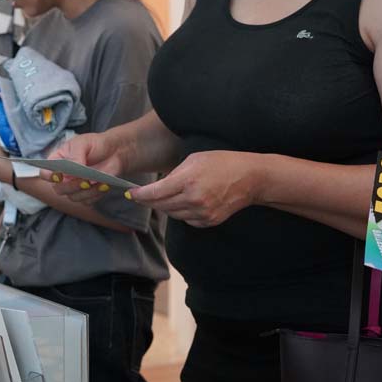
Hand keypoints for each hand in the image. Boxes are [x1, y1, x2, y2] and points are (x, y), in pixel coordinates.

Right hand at [49, 132, 128, 203]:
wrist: (115, 151)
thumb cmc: (95, 144)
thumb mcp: (83, 144)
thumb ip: (75, 156)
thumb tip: (72, 170)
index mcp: (58, 162)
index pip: (45, 173)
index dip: (49, 177)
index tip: (59, 176)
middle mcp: (64, 177)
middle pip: (59, 189)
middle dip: (71, 187)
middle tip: (84, 181)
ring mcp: (75, 186)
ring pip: (73, 197)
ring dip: (86, 192)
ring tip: (99, 181)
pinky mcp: (88, 193)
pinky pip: (87, 201)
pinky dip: (95, 194)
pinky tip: (104, 185)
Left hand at [127, 150, 261, 226]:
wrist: (251, 178)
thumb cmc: (222, 163)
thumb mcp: (193, 160)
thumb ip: (173, 174)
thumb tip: (157, 187)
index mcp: (188, 181)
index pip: (155, 192)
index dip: (140, 195)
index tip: (131, 194)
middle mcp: (194, 199)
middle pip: (161, 205)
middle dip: (149, 201)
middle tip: (140, 197)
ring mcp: (202, 212)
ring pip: (172, 214)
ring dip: (164, 207)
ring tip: (162, 198)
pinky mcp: (209, 221)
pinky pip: (186, 220)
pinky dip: (180, 213)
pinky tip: (182, 203)